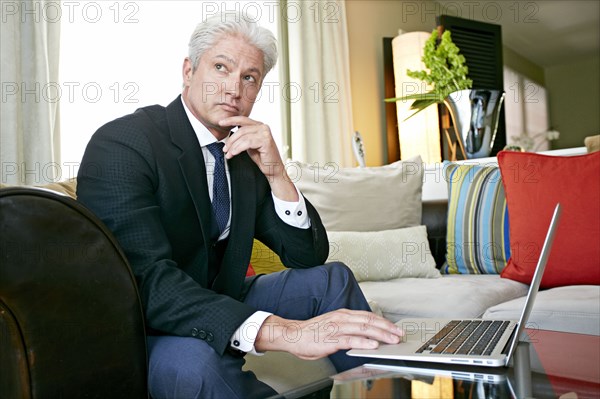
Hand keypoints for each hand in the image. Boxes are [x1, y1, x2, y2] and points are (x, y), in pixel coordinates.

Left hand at [219, 116, 297, 201]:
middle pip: (241, 130)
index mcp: (259, 125)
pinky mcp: (265, 140)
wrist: (273, 168)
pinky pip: (247, 143)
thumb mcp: (249, 144)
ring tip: (228, 154)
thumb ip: (243, 136)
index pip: (243, 119)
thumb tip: (230, 134)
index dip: (231, 120)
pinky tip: (234, 154)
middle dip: (231, 140)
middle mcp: (263, 127)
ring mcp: (265, 133)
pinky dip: (238, 148)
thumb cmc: (262, 157)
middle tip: (225, 149)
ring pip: (243, 136)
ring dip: (233, 146)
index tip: (221, 123)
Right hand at [254, 309, 402, 359]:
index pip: (368, 316)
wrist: (292, 334)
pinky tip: (373, 345)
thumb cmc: (312, 333)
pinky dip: (363, 342)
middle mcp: (341, 318)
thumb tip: (365, 335)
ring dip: (380, 334)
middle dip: (387, 327)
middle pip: (369, 320)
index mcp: (343, 314)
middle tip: (399, 333)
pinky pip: (350, 340)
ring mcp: (336, 328)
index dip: (383, 322)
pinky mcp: (331, 339)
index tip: (395, 328)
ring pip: (363, 328)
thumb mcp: (334, 326)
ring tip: (392, 339)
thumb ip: (348, 329)